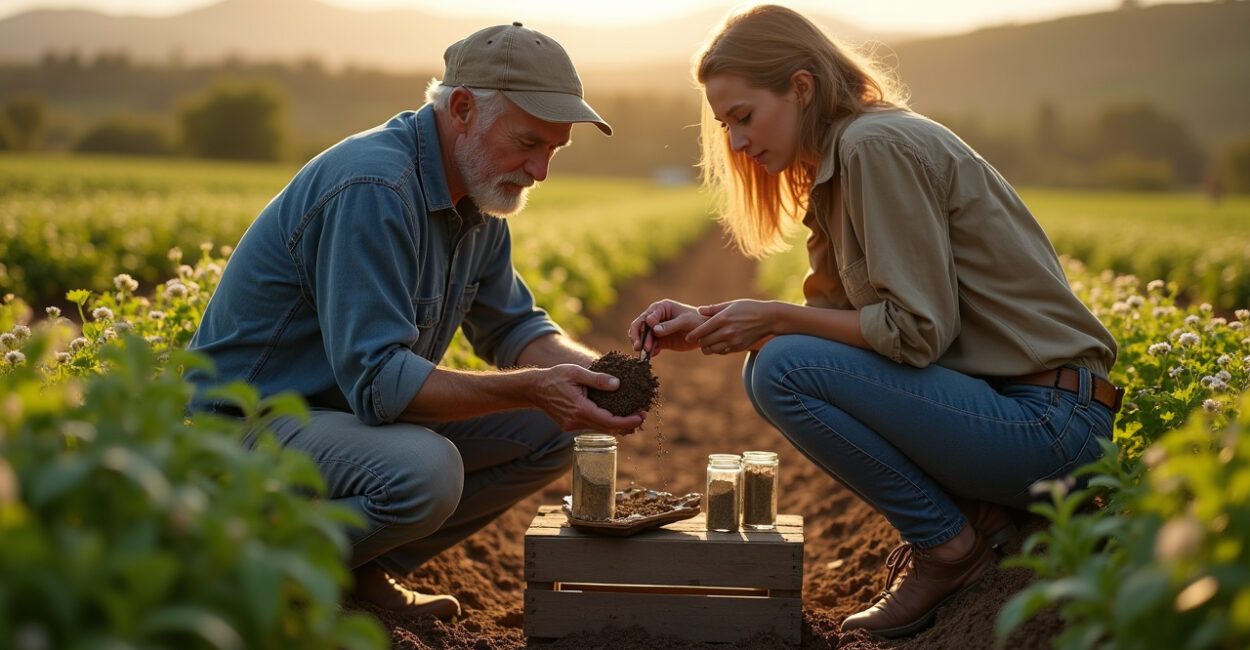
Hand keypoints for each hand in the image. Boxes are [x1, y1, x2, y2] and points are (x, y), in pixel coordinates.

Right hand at [529, 364, 645, 434]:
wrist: (534, 389)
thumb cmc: (555, 377)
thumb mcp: (577, 373)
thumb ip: (597, 379)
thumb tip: (618, 384)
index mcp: (580, 409)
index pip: (609, 421)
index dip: (627, 421)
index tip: (641, 416)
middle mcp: (576, 421)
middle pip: (607, 429)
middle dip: (626, 424)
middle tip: (642, 414)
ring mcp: (572, 426)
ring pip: (600, 429)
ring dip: (616, 424)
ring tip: (632, 414)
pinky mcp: (570, 425)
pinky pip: (592, 426)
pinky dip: (604, 422)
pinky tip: (613, 413)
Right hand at [628, 299, 707, 357]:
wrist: (707, 333)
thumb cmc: (697, 321)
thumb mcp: (684, 322)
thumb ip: (669, 325)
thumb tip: (653, 328)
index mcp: (661, 308)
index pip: (646, 317)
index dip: (643, 327)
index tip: (648, 336)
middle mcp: (656, 317)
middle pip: (641, 327)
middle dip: (639, 337)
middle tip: (639, 348)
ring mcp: (658, 330)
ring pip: (644, 338)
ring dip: (643, 345)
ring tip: (645, 354)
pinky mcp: (661, 341)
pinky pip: (651, 346)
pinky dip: (650, 351)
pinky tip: (652, 355)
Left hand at [686, 299, 776, 354]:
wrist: (768, 318)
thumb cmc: (748, 308)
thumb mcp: (731, 304)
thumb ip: (713, 309)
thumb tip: (698, 311)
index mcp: (723, 319)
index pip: (701, 331)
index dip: (692, 335)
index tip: (688, 336)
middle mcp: (727, 331)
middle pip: (704, 342)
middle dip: (699, 341)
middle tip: (697, 339)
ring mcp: (733, 341)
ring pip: (712, 350)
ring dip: (707, 347)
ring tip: (707, 342)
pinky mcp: (739, 348)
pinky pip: (722, 352)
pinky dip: (718, 349)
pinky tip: (718, 344)